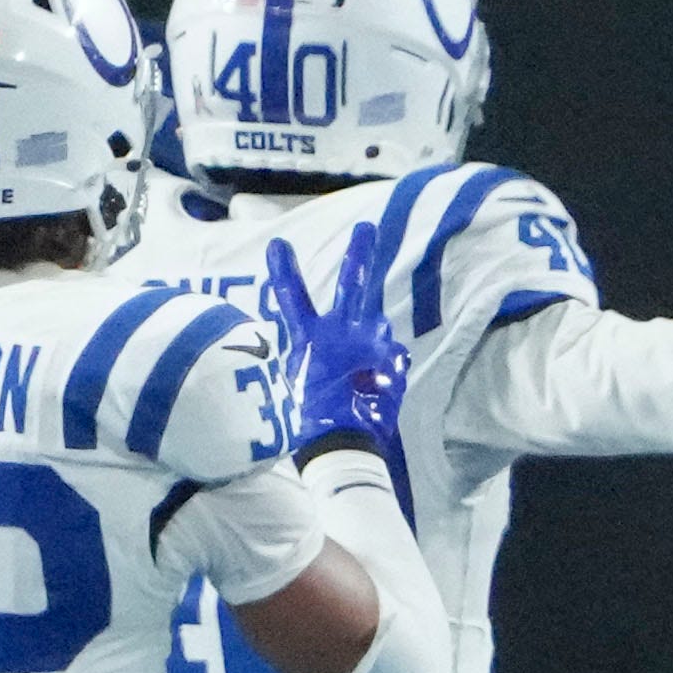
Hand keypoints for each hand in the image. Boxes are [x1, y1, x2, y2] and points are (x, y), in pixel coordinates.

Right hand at [261, 220, 416, 486]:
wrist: (345, 445)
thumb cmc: (313, 417)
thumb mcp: (304, 378)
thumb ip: (323, 351)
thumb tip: (360, 335)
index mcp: (312, 339)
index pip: (292, 297)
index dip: (285, 270)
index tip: (278, 244)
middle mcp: (345, 334)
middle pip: (353, 285)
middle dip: (360, 253)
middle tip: (367, 227)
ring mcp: (374, 345)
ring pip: (375, 325)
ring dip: (370, 337)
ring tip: (360, 367)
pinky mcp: (394, 362)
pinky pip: (389, 355)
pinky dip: (382, 364)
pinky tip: (373, 385)